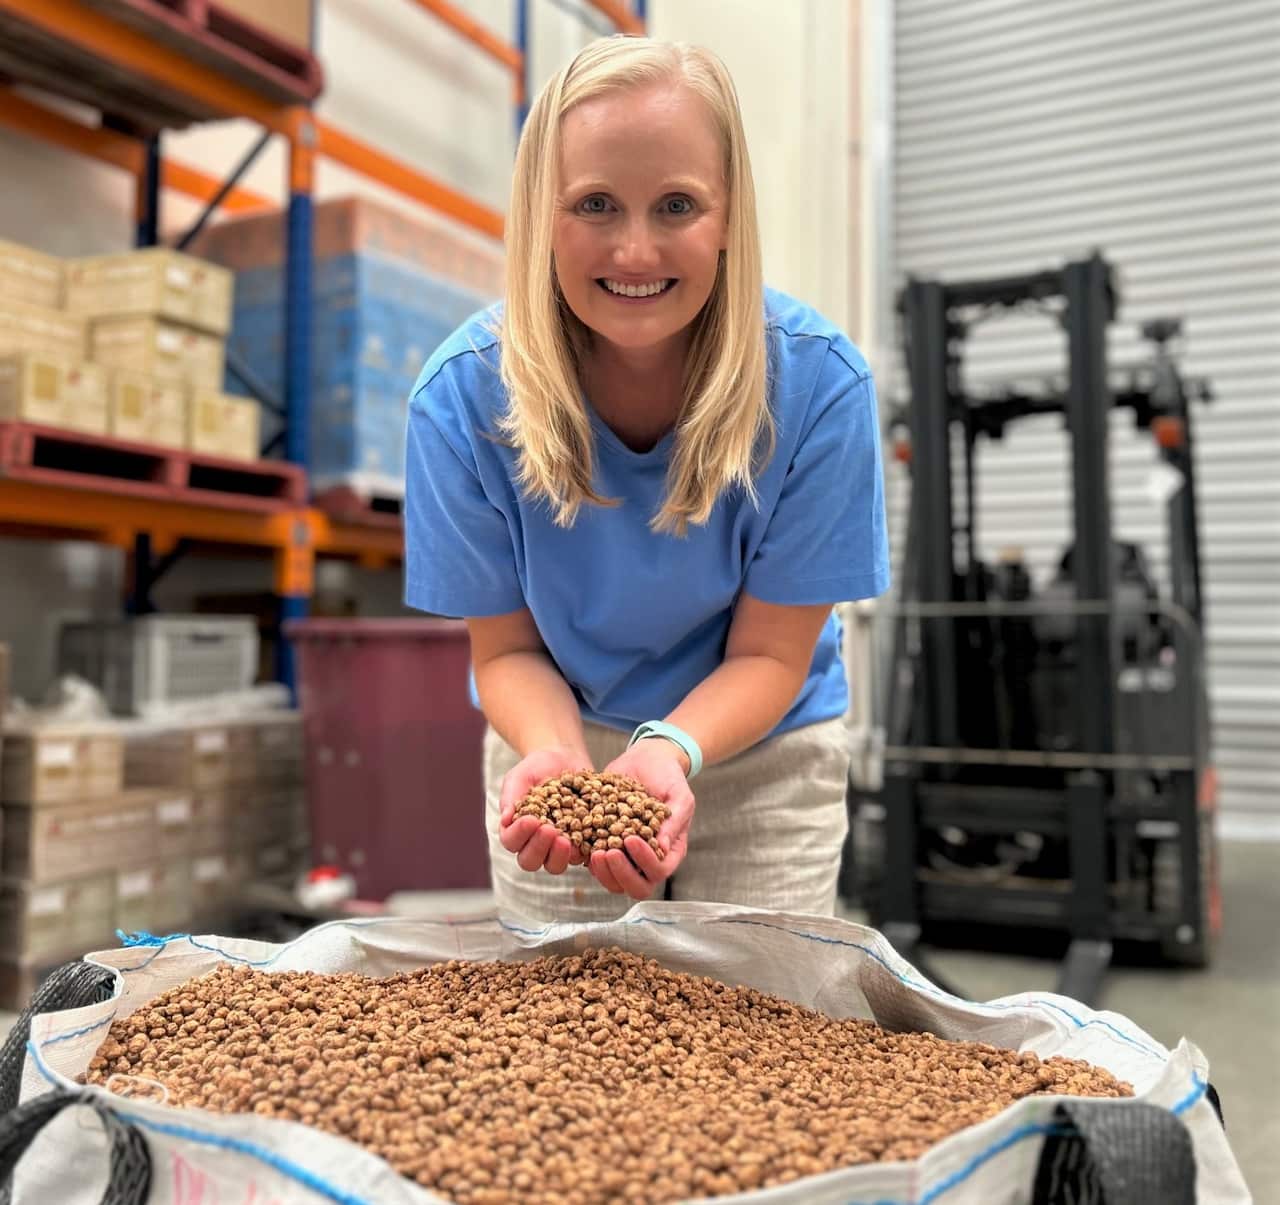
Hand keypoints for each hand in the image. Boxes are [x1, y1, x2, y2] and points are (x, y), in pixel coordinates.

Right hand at [498, 745, 592, 875]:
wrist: (563, 758)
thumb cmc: (535, 768)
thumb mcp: (519, 777)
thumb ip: (511, 796)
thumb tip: (506, 819)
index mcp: (516, 830)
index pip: (511, 841)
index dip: (519, 834)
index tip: (531, 819)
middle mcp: (535, 843)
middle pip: (530, 861)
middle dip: (538, 848)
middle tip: (549, 830)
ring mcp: (558, 846)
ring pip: (555, 865)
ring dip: (559, 855)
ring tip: (566, 839)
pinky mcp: (581, 842)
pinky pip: (582, 855)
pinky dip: (585, 851)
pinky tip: (589, 837)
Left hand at [589, 738, 695, 899]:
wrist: (647, 760)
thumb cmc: (668, 778)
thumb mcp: (680, 796)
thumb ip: (675, 821)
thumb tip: (663, 847)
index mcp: (669, 851)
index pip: (659, 871)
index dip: (644, 862)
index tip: (631, 839)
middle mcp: (647, 858)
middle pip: (636, 886)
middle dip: (621, 873)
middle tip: (608, 853)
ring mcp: (625, 854)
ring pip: (613, 880)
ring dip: (602, 871)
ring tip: (593, 851)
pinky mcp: (605, 843)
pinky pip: (594, 861)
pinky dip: (586, 856)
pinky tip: (579, 839)